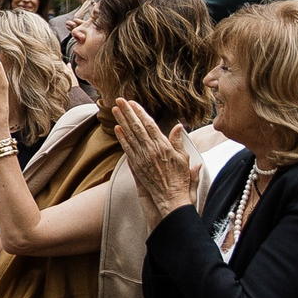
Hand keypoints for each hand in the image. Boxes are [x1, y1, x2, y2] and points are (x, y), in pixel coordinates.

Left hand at [112, 97, 197, 224]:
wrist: (171, 198)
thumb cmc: (180, 179)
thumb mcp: (183, 158)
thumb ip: (178, 142)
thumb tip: (178, 126)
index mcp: (163, 146)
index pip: (149, 125)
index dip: (140, 113)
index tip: (132, 103)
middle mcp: (151, 150)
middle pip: (137, 127)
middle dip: (127, 112)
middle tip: (119, 100)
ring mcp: (142, 158)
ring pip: (130, 136)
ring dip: (121, 121)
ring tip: (114, 110)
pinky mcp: (137, 166)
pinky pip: (127, 149)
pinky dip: (121, 138)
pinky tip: (117, 129)